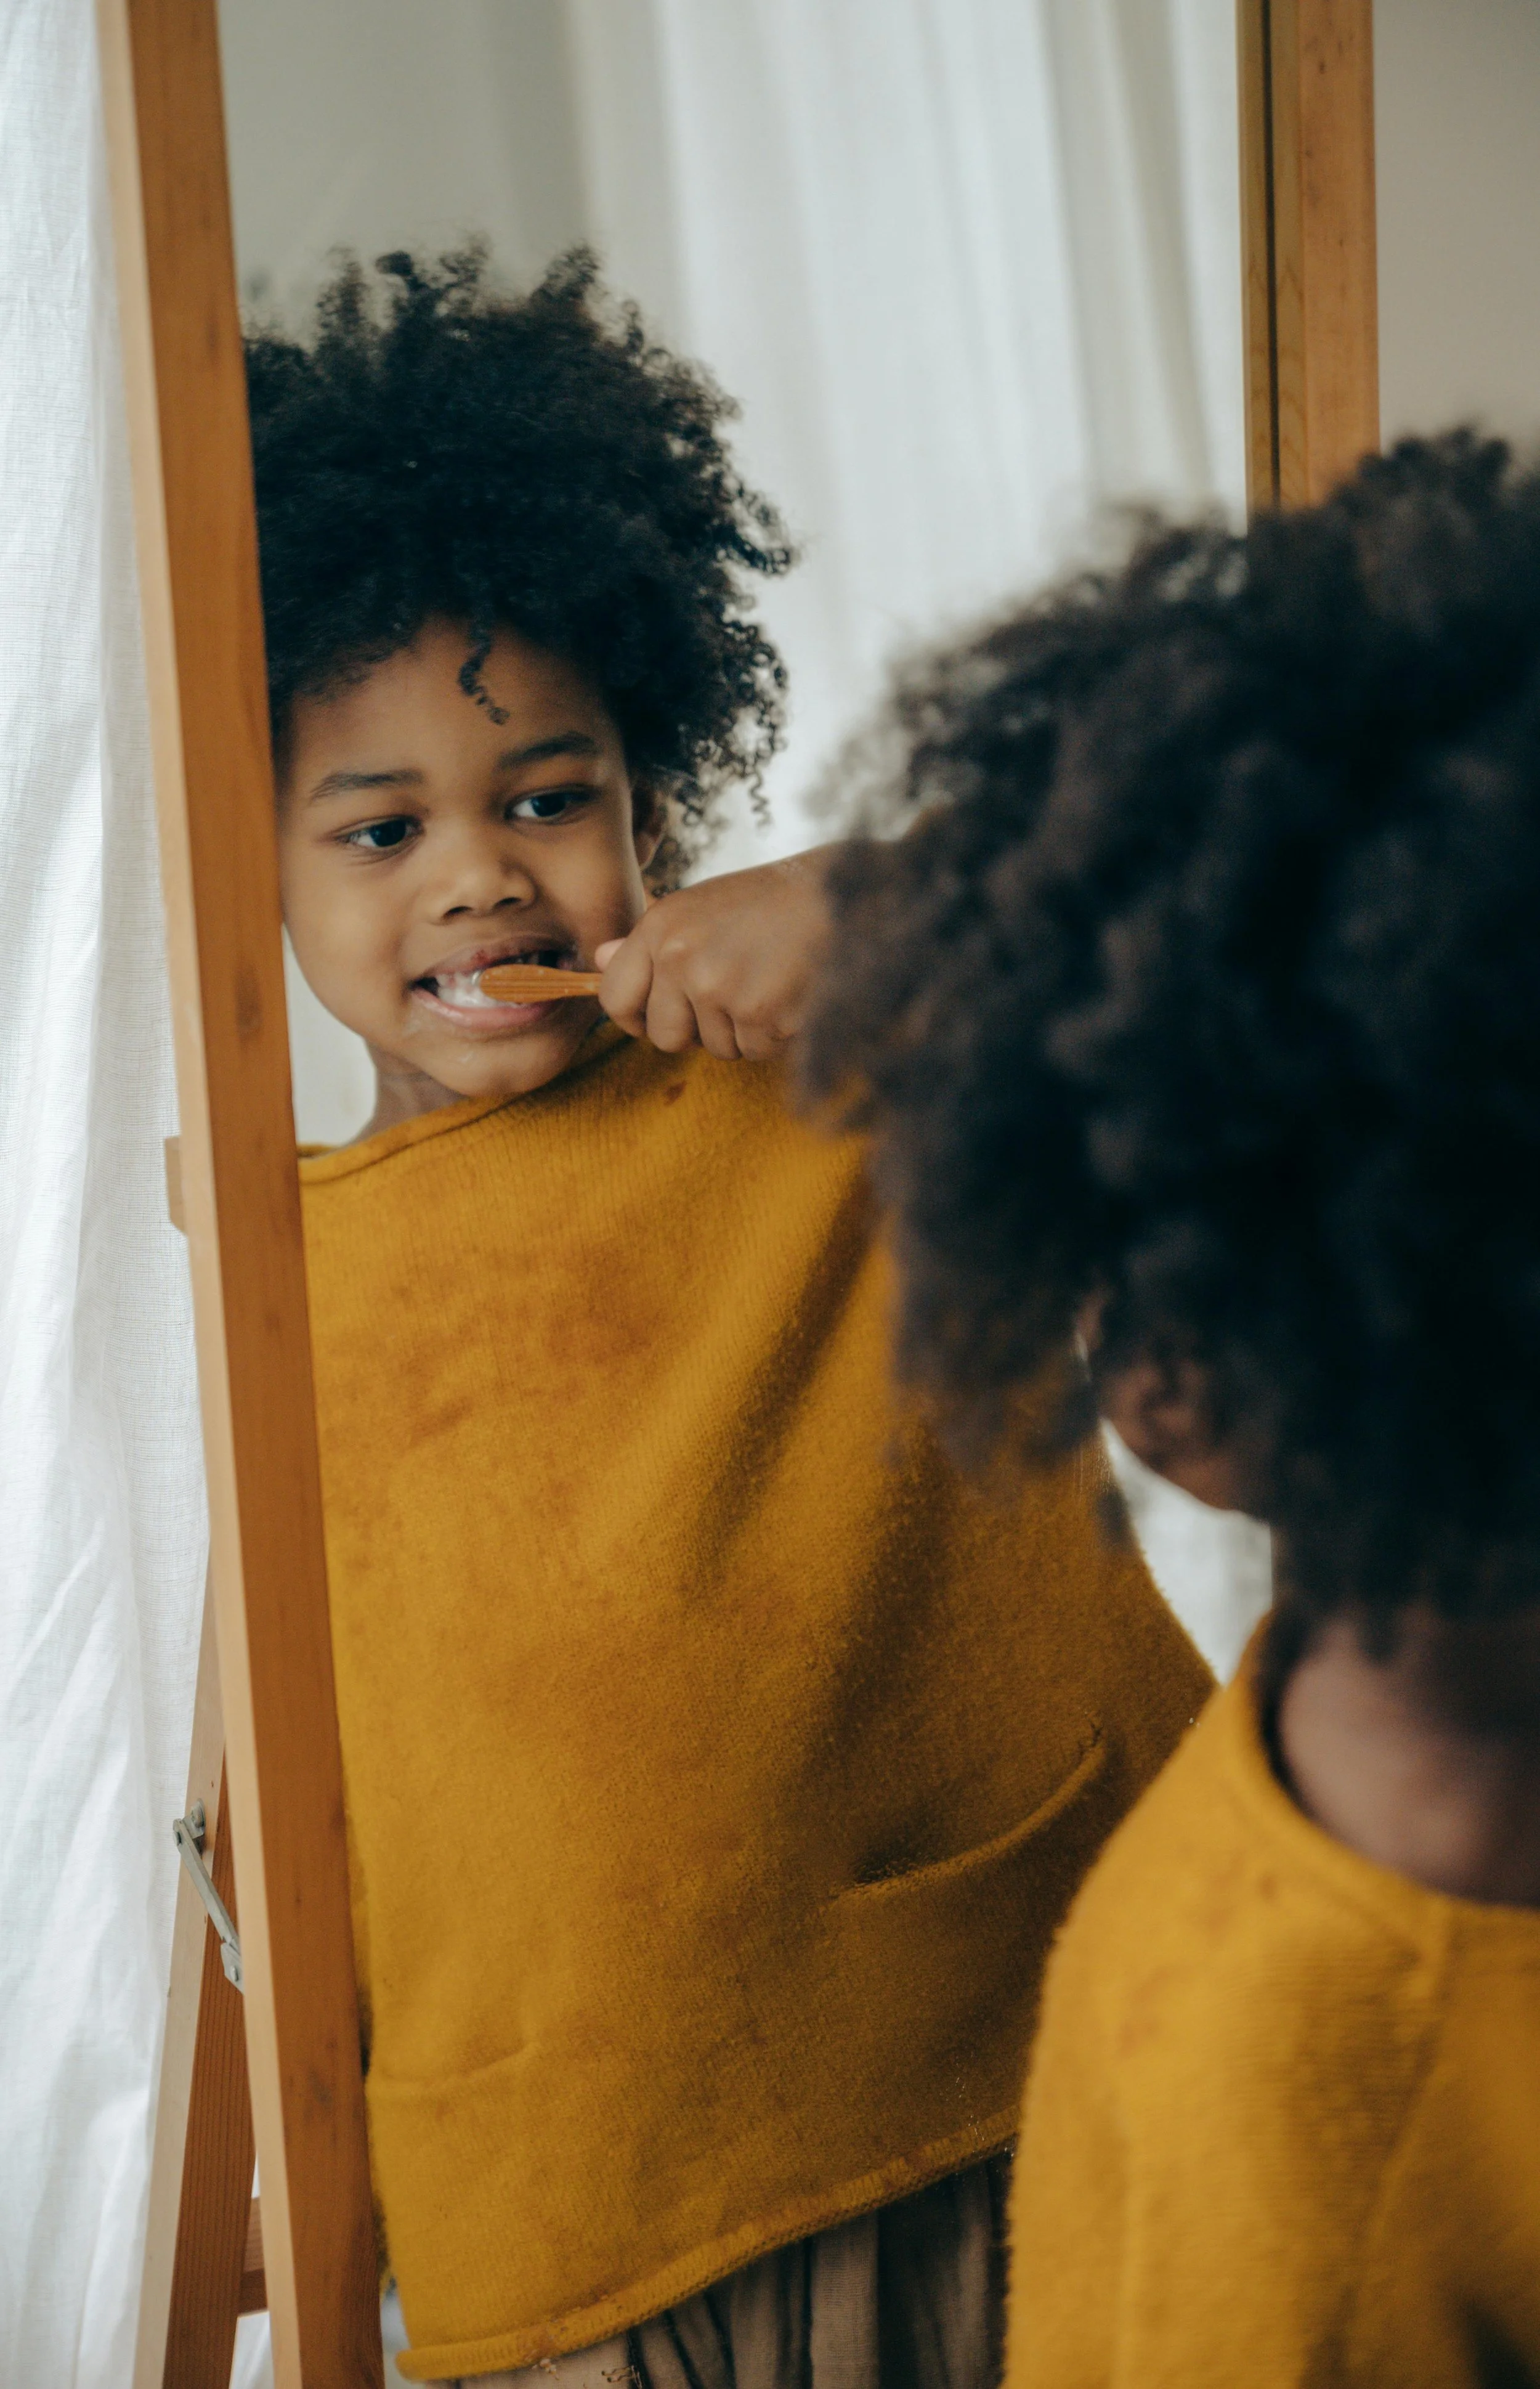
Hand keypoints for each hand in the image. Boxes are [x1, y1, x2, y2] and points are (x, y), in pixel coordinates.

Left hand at [594, 846, 836, 1060]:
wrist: (840, 895)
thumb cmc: (771, 903)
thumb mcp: (700, 907)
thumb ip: (649, 941)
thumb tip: (599, 960)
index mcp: (660, 928)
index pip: (614, 997)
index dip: (635, 1017)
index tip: (657, 1017)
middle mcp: (680, 957)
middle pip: (664, 1037)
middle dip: (696, 1031)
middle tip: (731, 997)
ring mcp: (717, 987)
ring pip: (716, 1048)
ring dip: (743, 1031)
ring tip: (768, 983)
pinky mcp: (758, 1013)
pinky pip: (754, 1052)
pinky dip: (774, 1035)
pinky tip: (790, 995)